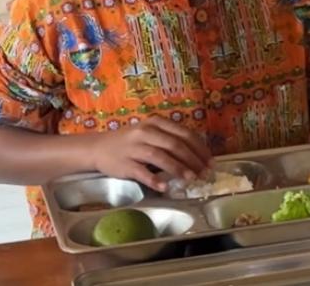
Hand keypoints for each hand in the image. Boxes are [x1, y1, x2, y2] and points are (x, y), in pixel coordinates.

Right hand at [87, 117, 211, 192]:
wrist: (99, 148)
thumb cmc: (131, 142)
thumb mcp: (151, 133)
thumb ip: (170, 139)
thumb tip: (197, 154)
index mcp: (157, 123)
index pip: (184, 134)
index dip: (199, 148)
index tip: (210, 161)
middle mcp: (147, 132)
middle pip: (175, 145)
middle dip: (193, 160)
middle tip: (204, 173)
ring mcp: (134, 148)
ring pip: (161, 157)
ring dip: (178, 169)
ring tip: (191, 179)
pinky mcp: (124, 164)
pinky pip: (142, 173)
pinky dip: (155, 179)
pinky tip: (165, 187)